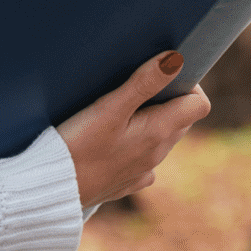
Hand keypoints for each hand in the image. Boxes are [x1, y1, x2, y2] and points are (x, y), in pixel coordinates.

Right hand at [56, 51, 212, 207]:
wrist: (50, 191)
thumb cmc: (77, 146)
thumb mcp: (109, 109)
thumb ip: (143, 83)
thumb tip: (175, 59)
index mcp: (158, 133)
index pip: (199, 106)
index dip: (188, 86)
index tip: (162, 75)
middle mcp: (156, 155)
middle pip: (181, 120)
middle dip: (169, 100)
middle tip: (137, 86)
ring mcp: (141, 171)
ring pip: (161, 139)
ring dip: (152, 121)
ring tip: (119, 110)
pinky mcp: (124, 183)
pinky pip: (142, 161)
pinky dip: (135, 146)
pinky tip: (110, 140)